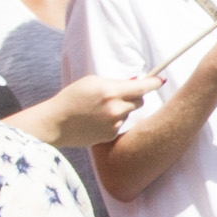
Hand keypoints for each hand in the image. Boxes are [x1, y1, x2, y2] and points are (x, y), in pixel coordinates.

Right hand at [35, 70, 155, 148]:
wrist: (56, 123)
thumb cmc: (72, 98)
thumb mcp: (92, 82)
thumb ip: (115, 82)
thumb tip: (135, 82)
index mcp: (110, 92)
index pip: (142, 87)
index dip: (154, 83)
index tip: (161, 80)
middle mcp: (115, 109)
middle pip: (139, 101)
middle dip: (135, 96)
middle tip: (121, 93)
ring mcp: (113, 124)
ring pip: (129, 113)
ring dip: (122, 109)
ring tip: (100, 109)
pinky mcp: (110, 135)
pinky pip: (120, 124)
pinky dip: (113, 120)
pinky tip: (97, 120)